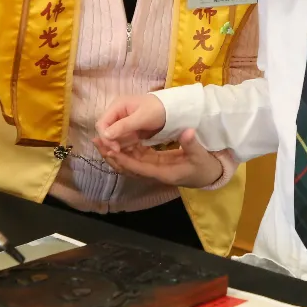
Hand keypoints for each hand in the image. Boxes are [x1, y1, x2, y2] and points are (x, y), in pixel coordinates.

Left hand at [94, 129, 224, 188]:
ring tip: (101, 141)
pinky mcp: (154, 164)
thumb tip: (187, 131)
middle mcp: (154, 173)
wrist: (208, 175)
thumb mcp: (200, 156)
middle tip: (98, 142)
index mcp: (163, 172)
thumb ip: (191, 144)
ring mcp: (153, 169)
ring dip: (115, 154)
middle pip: (127, 167)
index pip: (138, 167)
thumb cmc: (203, 167)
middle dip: (112, 156)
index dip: (124, 159)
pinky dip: (124, 152)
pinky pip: (135, 159)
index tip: (112, 148)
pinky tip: (117, 141)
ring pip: (129, 164)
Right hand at [95, 94, 167, 149]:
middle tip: (120, 152)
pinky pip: (121, 138)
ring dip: (117, 144)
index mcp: (117, 106)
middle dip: (110, 142)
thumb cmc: (157, 110)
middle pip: (105, 130)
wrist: (172, 110)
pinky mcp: (128, 128)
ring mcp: (122, 121)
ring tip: (127, 151)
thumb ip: (123, 126)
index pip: (101, 124)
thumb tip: (105, 135)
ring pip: (112, 136)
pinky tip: (131, 149)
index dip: (105, 137)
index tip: (116, 148)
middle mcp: (116, 113)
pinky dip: (124, 144)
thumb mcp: (141, 118)